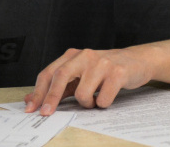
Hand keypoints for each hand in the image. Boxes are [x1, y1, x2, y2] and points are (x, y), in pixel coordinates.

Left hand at [23, 47, 155, 115]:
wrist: (137, 61)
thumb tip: (32, 99)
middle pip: (61, 76)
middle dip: (51, 98)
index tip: (31, 107)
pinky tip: (106, 96)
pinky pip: (103, 98)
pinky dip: (102, 104)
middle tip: (46, 113)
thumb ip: (59, 86)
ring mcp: (102, 63)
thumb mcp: (81, 74)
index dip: (39, 91)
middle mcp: (86, 56)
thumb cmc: (105, 70)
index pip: (50, 73)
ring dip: (86, 104)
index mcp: (73, 55)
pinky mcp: (118, 73)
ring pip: (82, 92)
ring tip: (94, 100)